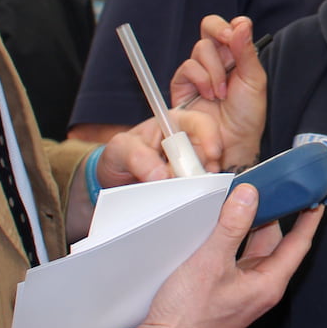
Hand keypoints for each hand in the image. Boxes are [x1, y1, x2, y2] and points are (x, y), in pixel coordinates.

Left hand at [64, 116, 198, 240]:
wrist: (115, 182)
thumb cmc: (119, 157)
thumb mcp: (120, 149)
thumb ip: (137, 156)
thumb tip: (161, 175)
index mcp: (175, 124)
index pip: (202, 124)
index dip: (211, 137)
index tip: (212, 155)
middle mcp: (189, 144)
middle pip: (211, 154)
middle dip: (203, 170)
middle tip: (190, 184)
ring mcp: (192, 167)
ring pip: (207, 176)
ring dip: (198, 188)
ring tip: (180, 196)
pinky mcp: (191, 188)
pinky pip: (200, 193)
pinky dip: (194, 199)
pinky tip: (183, 203)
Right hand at [136, 183, 321, 327]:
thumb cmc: (187, 318)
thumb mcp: (210, 262)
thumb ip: (231, 226)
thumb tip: (250, 195)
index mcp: (268, 283)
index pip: (298, 244)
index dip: (309, 218)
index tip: (316, 195)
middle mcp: (260, 289)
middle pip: (276, 244)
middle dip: (274, 215)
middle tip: (270, 187)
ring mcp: (243, 292)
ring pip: (254, 251)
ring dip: (251, 227)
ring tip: (244, 200)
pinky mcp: (225, 294)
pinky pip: (238, 260)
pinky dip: (235, 240)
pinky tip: (222, 228)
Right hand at [170, 15, 266, 170]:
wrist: (233, 141)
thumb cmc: (247, 114)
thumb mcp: (254, 80)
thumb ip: (246, 51)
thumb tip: (241, 23)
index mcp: (237, 55)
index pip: (232, 26)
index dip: (233, 25)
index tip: (237, 34)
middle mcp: (218, 59)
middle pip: (210, 26)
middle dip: (219, 31)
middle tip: (228, 41)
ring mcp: (200, 70)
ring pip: (201, 48)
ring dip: (214, 69)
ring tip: (221, 92)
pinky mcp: (184, 83)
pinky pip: (188, 67)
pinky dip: (201, 79)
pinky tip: (209, 94)